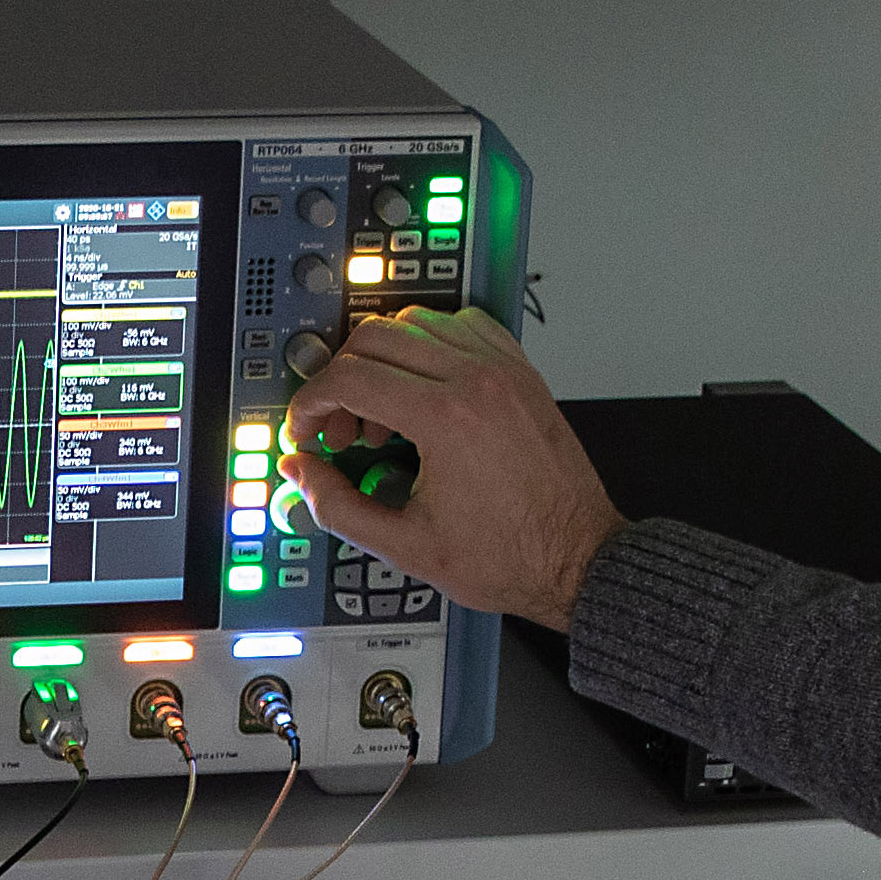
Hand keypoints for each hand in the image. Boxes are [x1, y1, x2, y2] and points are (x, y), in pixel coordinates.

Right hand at [276, 301, 623, 627]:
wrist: (577, 559)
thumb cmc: (512, 555)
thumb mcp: (406, 545)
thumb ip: (338, 507)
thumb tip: (302, 472)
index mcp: (446, 419)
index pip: (349, 377)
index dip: (310, 404)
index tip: (307, 430)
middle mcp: (476, 380)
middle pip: (375, 336)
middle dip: (340, 378)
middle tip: (341, 428)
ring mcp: (503, 370)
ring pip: (416, 320)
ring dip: (383, 357)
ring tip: (382, 412)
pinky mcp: (521, 372)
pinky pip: (463, 325)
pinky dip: (431, 343)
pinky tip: (423, 386)